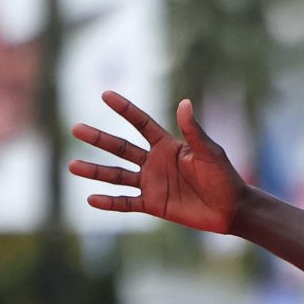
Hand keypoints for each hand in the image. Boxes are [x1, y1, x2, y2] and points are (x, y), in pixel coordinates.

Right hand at [69, 92, 244, 233]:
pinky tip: (91, 199)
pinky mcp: (152, 204)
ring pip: (117, 175)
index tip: (106, 95)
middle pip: (121, 148)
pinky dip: (109, 202)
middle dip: (99, 139)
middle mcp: (154, 162)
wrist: (231, 209)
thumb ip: (194, 131)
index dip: (125, 110)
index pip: (141, 124)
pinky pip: (126, 203)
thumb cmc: (224, 177)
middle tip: (76, 129)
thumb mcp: (210, 152)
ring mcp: (151, 183)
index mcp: (167, 146)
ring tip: (72, 166)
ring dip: (95, 171)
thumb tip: (184, 102)